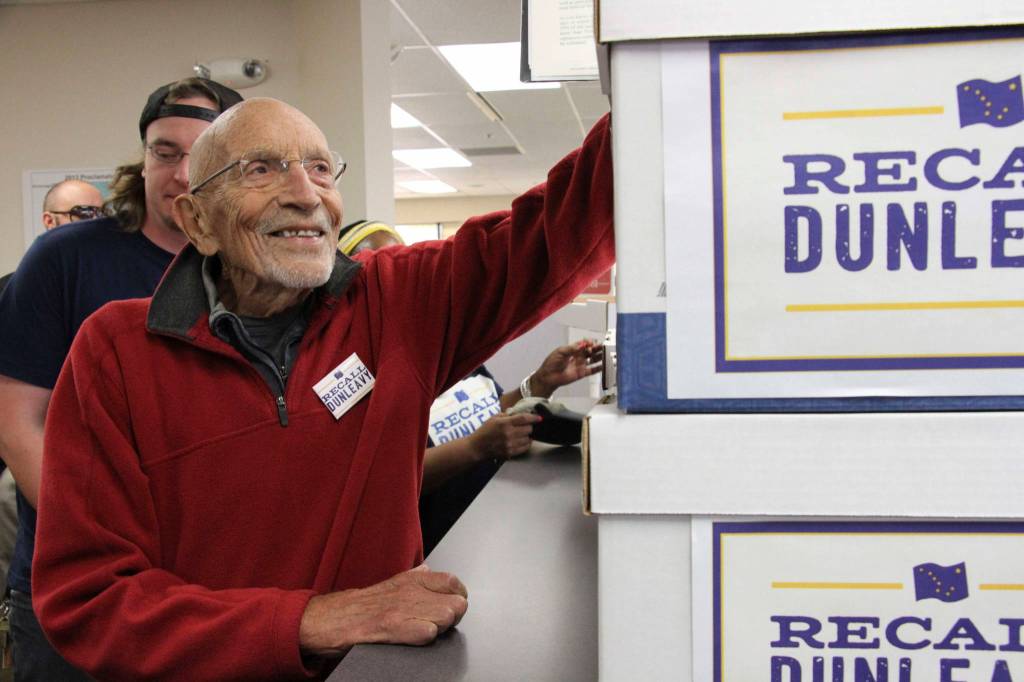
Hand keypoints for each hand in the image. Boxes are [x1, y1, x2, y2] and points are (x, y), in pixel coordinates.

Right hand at [299, 565, 468, 656]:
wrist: (327, 619)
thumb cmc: (358, 605)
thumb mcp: (390, 584)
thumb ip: (413, 578)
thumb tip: (429, 571)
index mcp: (412, 580)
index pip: (454, 582)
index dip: (457, 598)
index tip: (450, 607)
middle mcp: (409, 591)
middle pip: (455, 604)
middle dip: (452, 618)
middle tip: (438, 624)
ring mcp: (401, 609)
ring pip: (446, 617)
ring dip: (440, 629)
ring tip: (425, 631)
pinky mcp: (391, 628)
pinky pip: (426, 633)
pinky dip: (425, 638)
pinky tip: (415, 637)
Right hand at [466, 412, 541, 460]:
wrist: (477, 447)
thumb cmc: (485, 431)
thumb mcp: (494, 418)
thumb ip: (507, 415)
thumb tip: (519, 413)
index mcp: (504, 423)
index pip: (524, 419)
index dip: (534, 418)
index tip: (539, 418)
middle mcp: (508, 434)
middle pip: (528, 429)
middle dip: (529, 427)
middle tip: (526, 426)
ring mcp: (510, 444)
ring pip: (528, 439)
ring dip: (527, 436)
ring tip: (522, 434)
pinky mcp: (510, 453)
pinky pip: (525, 448)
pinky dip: (526, 443)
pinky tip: (521, 441)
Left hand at [530, 340, 603, 397]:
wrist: (548, 376)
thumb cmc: (551, 363)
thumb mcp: (560, 352)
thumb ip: (571, 348)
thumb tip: (581, 345)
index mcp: (573, 349)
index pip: (584, 343)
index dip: (589, 342)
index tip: (592, 343)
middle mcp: (578, 356)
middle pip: (591, 350)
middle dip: (597, 348)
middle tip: (603, 346)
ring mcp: (581, 364)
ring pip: (594, 359)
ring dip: (600, 356)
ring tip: (606, 354)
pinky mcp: (582, 373)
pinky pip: (593, 370)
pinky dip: (599, 368)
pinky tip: (604, 365)